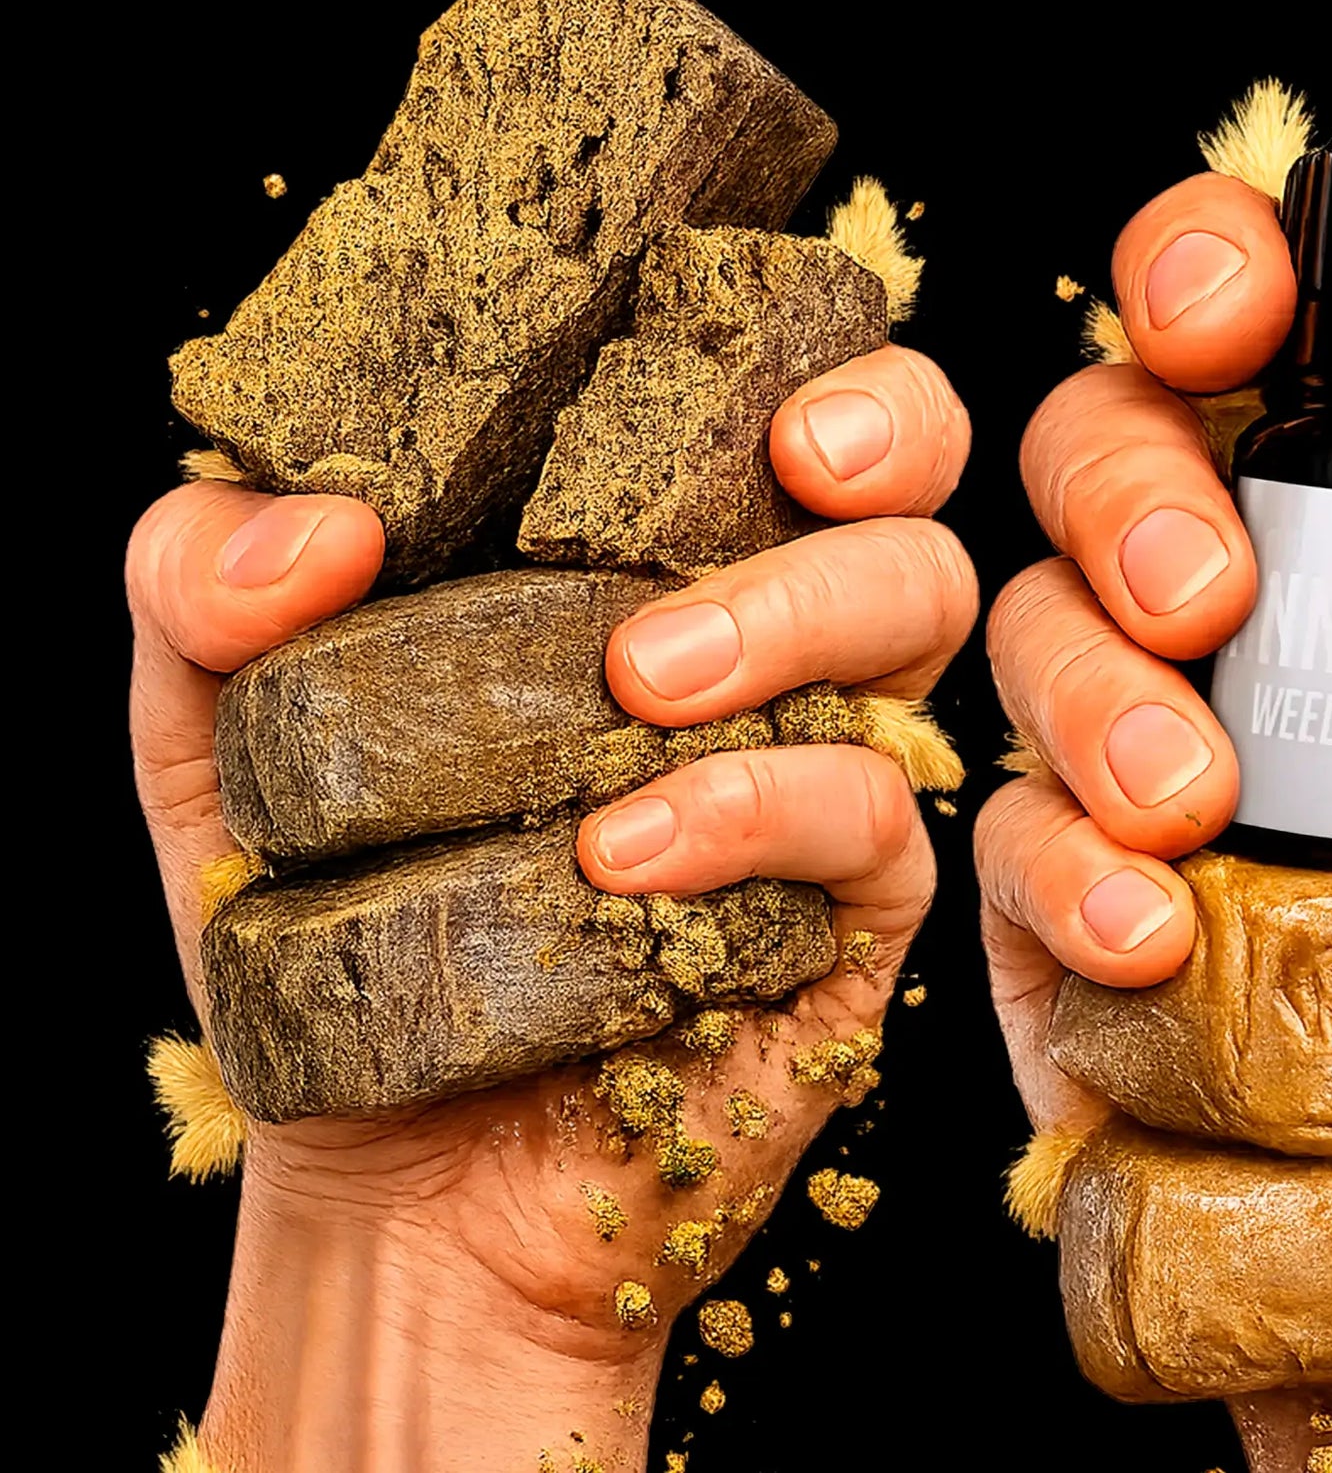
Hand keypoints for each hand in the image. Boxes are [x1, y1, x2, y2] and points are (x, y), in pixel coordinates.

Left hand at [132, 344, 973, 1472]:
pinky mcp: (853, 908)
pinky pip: (872, 806)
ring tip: (638, 683)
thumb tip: (317, 524)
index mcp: (647, 557)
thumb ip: (208, 587)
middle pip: (908, 476)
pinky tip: (626, 851)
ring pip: (922, 607)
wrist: (389, 1181)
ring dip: (794, 612)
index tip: (749, 366)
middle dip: (887, 435)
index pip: (780, 402)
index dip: (815, 350)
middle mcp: (768, 642)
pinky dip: (758, 801)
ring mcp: (824, 765)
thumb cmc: (330, 930)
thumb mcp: (224, 738)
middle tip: (788, 466)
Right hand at [975, 174, 1331, 1469]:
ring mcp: (1119, 742)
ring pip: (1021, 614)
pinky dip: (1061, 861)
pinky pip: (999, 820)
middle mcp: (1225, 612)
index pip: (1244, 333)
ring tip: (1200, 812)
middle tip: (1213, 605)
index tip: (1223, 313)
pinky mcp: (1047, 884)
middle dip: (1126, 489)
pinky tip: (1155, 931)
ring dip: (1095, 694)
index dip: (1202, 270)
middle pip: (1092, 440)